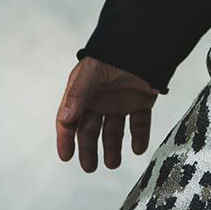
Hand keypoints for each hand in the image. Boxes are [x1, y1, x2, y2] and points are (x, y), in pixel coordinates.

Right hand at [56, 56, 158, 170]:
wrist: (145, 41)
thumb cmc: (113, 54)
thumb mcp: (91, 73)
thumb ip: (78, 96)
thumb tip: (65, 119)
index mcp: (82, 92)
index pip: (69, 120)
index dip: (66, 138)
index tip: (66, 157)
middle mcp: (99, 99)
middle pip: (90, 130)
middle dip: (89, 149)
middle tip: (90, 167)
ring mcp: (120, 101)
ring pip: (114, 130)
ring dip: (112, 148)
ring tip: (113, 163)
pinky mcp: (141, 102)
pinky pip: (139, 123)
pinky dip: (139, 136)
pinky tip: (138, 148)